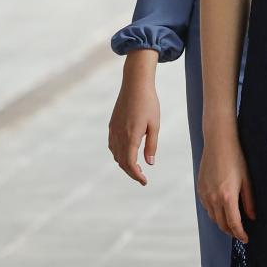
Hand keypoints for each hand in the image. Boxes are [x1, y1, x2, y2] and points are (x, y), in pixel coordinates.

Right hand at [108, 53, 159, 184]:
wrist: (135, 84)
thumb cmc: (149, 103)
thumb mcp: (154, 125)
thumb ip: (151, 145)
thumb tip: (149, 163)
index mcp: (131, 136)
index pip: (130, 163)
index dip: (136, 175)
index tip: (144, 181)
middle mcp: (119, 135)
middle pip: (121, 162)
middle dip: (131, 172)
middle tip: (142, 178)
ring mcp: (113, 130)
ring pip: (115, 154)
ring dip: (124, 164)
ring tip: (136, 167)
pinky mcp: (112, 125)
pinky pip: (112, 145)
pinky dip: (118, 154)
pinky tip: (127, 153)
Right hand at [197, 128, 255, 242]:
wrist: (218, 143)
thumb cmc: (236, 158)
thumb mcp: (247, 180)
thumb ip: (249, 201)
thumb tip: (252, 217)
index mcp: (228, 197)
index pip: (234, 224)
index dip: (240, 234)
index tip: (246, 239)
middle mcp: (214, 198)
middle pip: (222, 224)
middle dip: (231, 232)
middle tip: (240, 234)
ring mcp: (205, 194)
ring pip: (213, 217)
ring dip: (222, 223)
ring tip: (232, 224)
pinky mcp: (200, 189)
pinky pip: (207, 208)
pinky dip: (215, 213)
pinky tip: (222, 210)